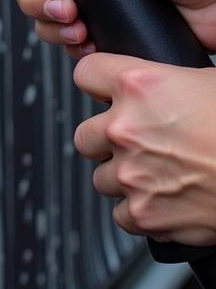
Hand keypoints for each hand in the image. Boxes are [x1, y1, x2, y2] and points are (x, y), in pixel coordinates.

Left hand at [73, 53, 215, 243]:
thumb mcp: (209, 80)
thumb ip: (170, 78)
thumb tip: (159, 79)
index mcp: (140, 85)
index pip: (85, 74)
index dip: (98, 84)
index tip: (105, 92)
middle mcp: (126, 128)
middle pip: (84, 133)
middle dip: (107, 139)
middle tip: (139, 142)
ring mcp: (132, 174)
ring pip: (101, 176)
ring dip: (124, 177)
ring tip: (159, 173)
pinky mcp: (144, 214)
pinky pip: (121, 214)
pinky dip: (140, 211)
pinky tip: (165, 200)